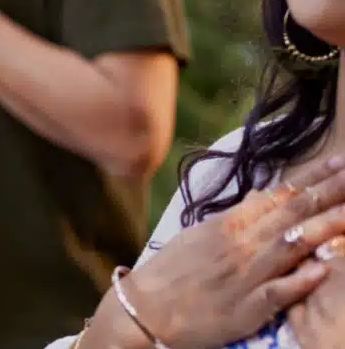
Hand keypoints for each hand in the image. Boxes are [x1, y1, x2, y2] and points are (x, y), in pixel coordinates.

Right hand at [114, 158, 344, 348]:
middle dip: (329, 194)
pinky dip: (301, 280)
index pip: (279, 196)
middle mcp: (240, 245)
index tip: (340, 162)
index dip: (312, 179)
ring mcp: (245, 276)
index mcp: (228, 225)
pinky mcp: (247, 309)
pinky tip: (322, 270)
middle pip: (293, 216)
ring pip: (292, 247)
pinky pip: (279, 293)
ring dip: (326, 229)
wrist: (146, 310)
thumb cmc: (172, 271)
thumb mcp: (200, 235)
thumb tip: (265, 196)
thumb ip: (238, 217)